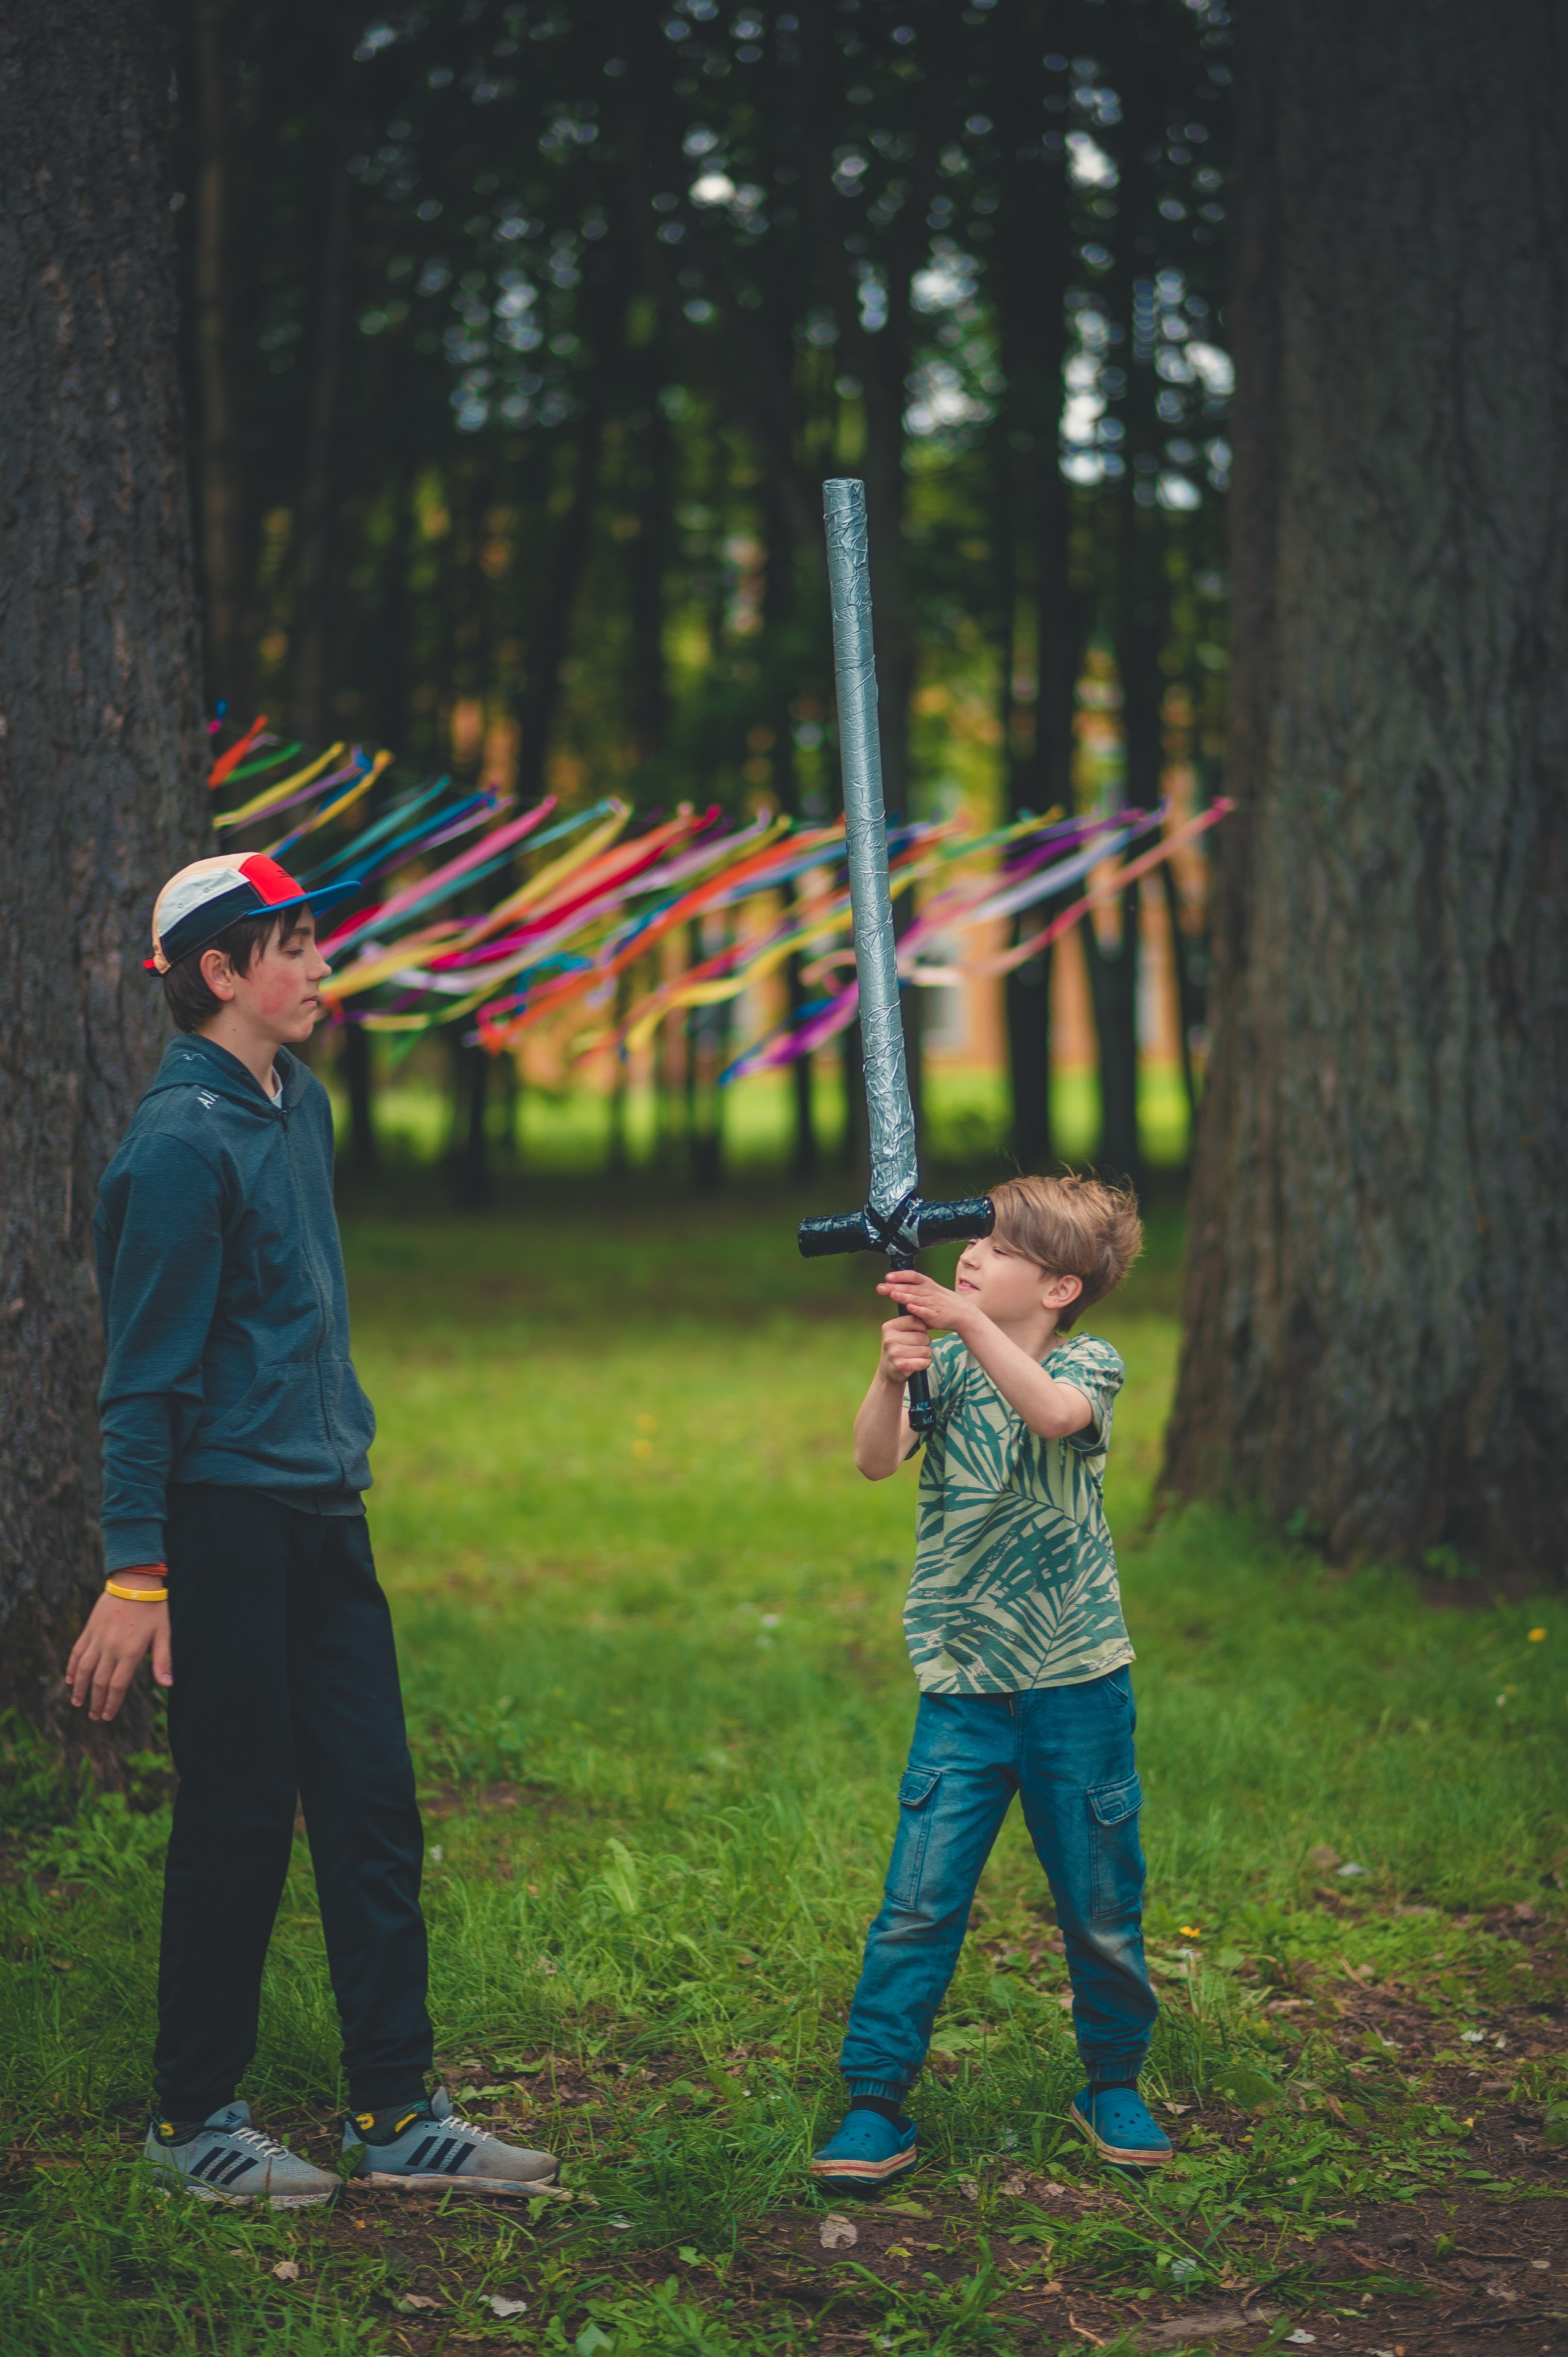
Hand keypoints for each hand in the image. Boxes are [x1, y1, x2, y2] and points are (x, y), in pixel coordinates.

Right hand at [65, 1571, 172, 1723]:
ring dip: (80, 1689)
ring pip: (84, 1670)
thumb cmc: (154, 1608)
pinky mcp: (89, 1629)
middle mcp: (111, 1648)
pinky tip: (70, 1680)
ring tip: (78, 1703)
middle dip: (96, 1702)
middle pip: (99, 1682)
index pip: (117, 1685)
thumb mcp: (164, 1633)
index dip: (112, 1703)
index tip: (108, 1716)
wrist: (135, 1580)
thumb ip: (163, 1660)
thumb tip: (167, 1685)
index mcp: (130, 1652)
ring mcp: (98, 1638)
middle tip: (94, 1716)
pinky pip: (77, 1652)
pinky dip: (72, 1668)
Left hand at [877, 1267, 969, 1335]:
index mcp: (927, 1284)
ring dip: (903, 1296)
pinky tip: (910, 1308)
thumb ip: (912, 1289)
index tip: (888, 1276)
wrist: (962, 1313)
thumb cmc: (942, 1301)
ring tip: (892, 1295)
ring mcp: (931, 1303)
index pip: (912, 1276)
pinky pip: (925, 1312)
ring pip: (915, 1299)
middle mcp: (928, 1292)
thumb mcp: (929, 1289)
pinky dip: (917, 1310)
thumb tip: (891, 1287)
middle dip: (894, 1287)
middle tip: (881, 1288)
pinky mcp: (934, 1315)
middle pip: (909, 1288)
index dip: (900, 1275)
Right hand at [878, 1310, 933, 1384]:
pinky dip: (926, 1362)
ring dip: (927, 1353)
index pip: (914, 1320)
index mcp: (889, 1327)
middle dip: (926, 1342)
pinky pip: (924, 1362)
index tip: (919, 1333)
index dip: (922, 1327)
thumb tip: (926, 1312)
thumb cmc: (898, 1348)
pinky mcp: (901, 1365)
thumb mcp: (898, 1332)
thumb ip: (909, 1323)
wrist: (888, 1371)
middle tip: (919, 1346)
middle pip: (921, 1336)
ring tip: (918, 1355)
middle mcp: (889, 1339)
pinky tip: (919, 1362)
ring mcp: (894, 1353)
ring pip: (925, 1350)